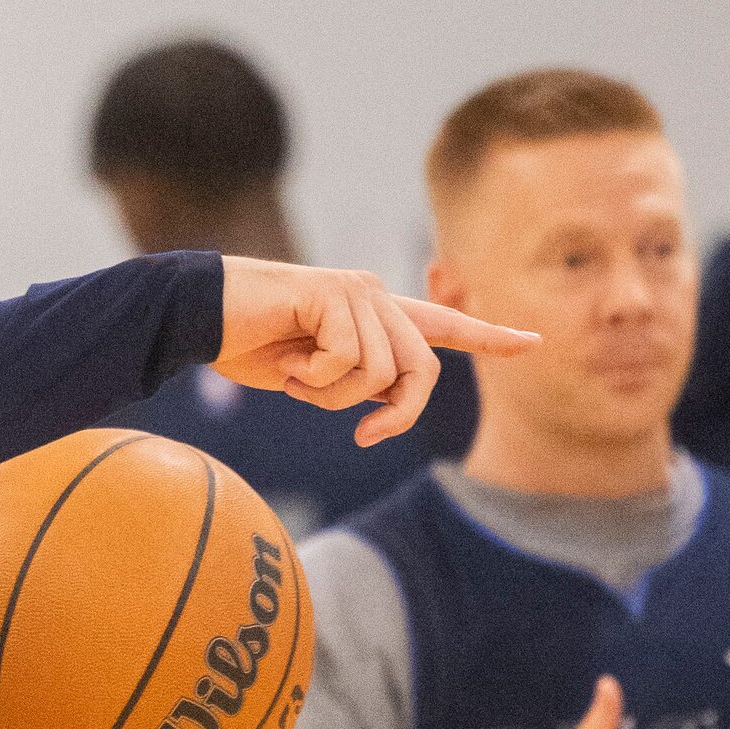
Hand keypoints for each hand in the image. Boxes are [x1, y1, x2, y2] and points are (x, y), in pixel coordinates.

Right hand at [213, 258, 537, 444]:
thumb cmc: (243, 345)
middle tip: (363, 437)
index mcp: (373, 314)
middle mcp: (374, 296)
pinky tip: (283, 362)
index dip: (488, 337)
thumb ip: (353, 384)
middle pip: (420, 373)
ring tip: (292, 376)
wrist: (196, 314)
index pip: (442, 326)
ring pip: (379, 374)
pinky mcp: (334, 293)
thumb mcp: (310, 376)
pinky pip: (347, 362)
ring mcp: (358, 291)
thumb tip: (382, 405)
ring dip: (330, 396)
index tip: (533, 342)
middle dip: (396, 415)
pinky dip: (311, 378)